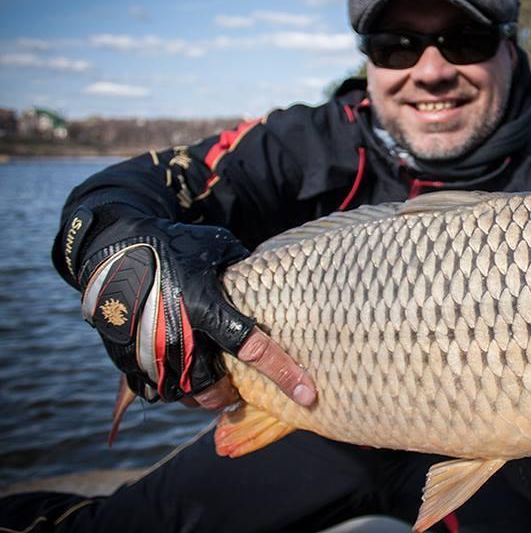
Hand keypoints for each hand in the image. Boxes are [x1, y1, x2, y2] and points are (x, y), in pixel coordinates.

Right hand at [69, 205, 316, 408]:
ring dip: (203, 395)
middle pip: (213, 387)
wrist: (111, 247)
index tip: (306, 394)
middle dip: (230, 393)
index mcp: (203, 306)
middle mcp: (176, 334)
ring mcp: (147, 351)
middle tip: (238, 386)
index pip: (250, 346)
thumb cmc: (174, 246)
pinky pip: (153, 391)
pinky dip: (171, 389)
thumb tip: (275, 284)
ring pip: (183, 396)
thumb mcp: (218, 248)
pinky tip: (181, 375)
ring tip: (213, 384)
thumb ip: (245, 272)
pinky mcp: (125, 359)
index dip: (282, 372)